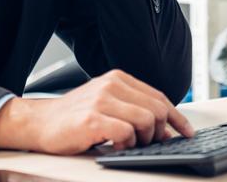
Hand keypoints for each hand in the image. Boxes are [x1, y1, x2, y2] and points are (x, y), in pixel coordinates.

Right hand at [0, 69, 194, 153]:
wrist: (39, 123)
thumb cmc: (74, 117)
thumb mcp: (106, 104)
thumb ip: (133, 108)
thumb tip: (165, 128)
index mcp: (118, 79)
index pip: (159, 97)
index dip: (176, 117)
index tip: (186, 132)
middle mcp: (112, 85)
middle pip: (157, 109)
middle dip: (160, 132)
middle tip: (149, 144)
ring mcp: (102, 100)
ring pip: (146, 121)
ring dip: (142, 140)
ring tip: (128, 145)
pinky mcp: (92, 119)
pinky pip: (126, 133)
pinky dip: (126, 145)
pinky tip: (115, 147)